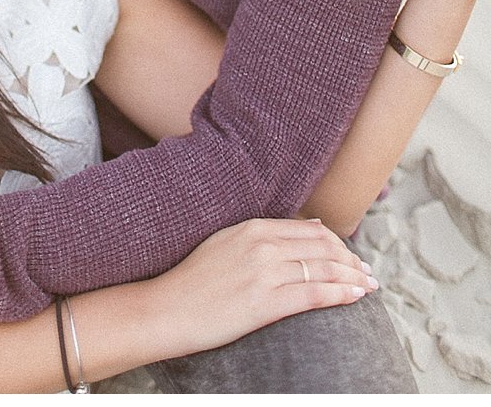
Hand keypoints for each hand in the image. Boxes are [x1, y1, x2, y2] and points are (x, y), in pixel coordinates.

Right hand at [149, 217, 375, 355]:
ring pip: (323, 269)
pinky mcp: (265, 301)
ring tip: (369, 285)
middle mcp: (262, 244)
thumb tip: (305, 229)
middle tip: (368, 272)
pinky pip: (314, 295)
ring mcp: (265, 272)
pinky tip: (356, 296)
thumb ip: (261, 235)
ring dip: (353, 277)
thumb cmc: (194, 280)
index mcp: (252, 226)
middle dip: (351, 259)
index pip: (309, 230)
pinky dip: (341, 293)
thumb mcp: (225, 242)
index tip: (351, 255)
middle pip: (322, 246)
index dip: (337, 243)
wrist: (167, 309)